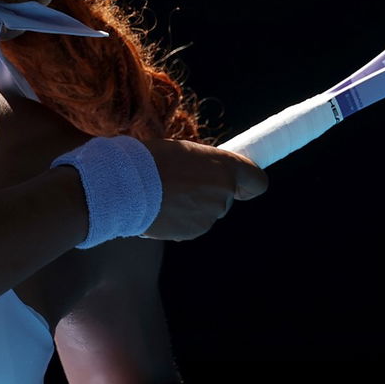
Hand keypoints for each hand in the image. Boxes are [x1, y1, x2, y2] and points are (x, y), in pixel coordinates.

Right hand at [140, 140, 266, 240]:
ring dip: (191, 207)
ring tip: (165, 195)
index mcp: (225, 166)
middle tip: (181, 184)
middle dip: (208, 194)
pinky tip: (161, 209)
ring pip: (206, 213)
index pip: (257, 181)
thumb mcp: (184, 152)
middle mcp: (224, 192)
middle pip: (225, 198)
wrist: (126, 186)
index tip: (241, 186)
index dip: (248, 184)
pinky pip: (191, 226)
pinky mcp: (194, 231)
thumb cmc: (150, 160)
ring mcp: (210, 215)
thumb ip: (204, 166)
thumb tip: (205, 176)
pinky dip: (179, 220)